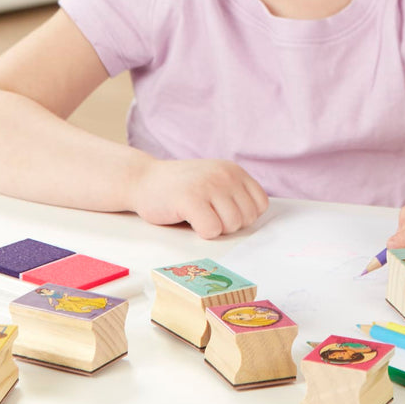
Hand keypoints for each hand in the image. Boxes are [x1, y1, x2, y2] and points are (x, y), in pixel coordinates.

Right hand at [129, 158, 268, 238]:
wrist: (143, 179)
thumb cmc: (181, 187)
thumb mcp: (215, 180)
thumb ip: (235, 194)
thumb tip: (254, 220)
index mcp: (234, 171)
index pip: (260, 204)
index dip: (244, 216)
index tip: (223, 212)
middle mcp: (225, 175)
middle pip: (247, 218)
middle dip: (228, 224)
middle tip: (207, 215)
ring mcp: (208, 186)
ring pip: (231, 225)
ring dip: (215, 228)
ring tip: (198, 216)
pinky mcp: (190, 200)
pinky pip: (212, 230)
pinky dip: (201, 232)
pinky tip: (188, 219)